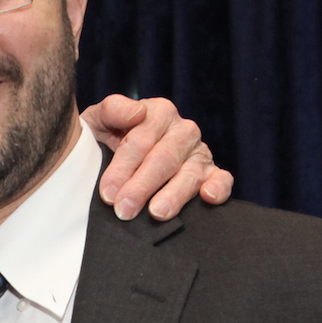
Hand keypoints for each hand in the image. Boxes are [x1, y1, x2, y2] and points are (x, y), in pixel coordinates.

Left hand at [82, 94, 234, 221]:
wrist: (112, 156)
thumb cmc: (108, 139)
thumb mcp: (99, 121)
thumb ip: (112, 110)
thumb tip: (137, 112)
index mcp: (158, 113)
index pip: (140, 140)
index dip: (122, 168)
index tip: (108, 193)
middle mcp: (182, 130)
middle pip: (163, 159)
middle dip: (142, 186)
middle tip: (124, 209)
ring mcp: (199, 152)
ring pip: (189, 173)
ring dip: (173, 195)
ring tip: (157, 212)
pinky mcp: (211, 172)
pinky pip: (222, 179)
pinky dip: (218, 188)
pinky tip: (207, 197)